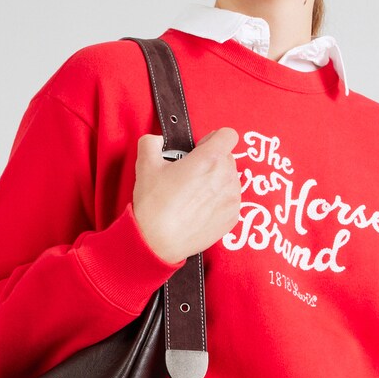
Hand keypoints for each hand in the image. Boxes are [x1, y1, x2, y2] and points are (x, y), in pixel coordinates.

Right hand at [132, 127, 241, 263]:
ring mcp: (232, 199)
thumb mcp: (145, 164)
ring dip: (217, 181)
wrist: (157, 242)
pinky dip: (219, 200)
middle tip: (191, 174)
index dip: (213, 139)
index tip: (200, 149)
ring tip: (194, 194)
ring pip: (230, 179)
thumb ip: (152, 142)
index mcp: (210, 159)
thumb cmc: (154, 204)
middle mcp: (226, 177)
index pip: (228, 135)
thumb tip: (158, 140)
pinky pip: (230, 200)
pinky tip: (199, 208)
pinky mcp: (232, 217)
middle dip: (212, 161)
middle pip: (228, 157)